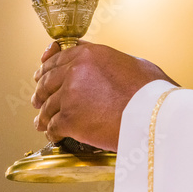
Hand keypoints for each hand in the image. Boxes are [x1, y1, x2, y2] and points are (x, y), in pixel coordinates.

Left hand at [32, 41, 178, 151]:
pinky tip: (53, 136)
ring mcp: (70, 95)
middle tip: (38, 99)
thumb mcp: (132, 63)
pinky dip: (51, 133)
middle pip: (48, 81)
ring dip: (43, 116)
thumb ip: (108, 60)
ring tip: (41, 122)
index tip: (42, 74)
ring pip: (47, 106)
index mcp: (89, 54)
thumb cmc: (151, 92)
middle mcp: (75, 71)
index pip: (58, 58)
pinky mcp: (69, 119)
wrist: (154, 115)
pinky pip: (53, 126)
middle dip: (41, 92)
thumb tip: (103, 63)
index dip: (46, 68)